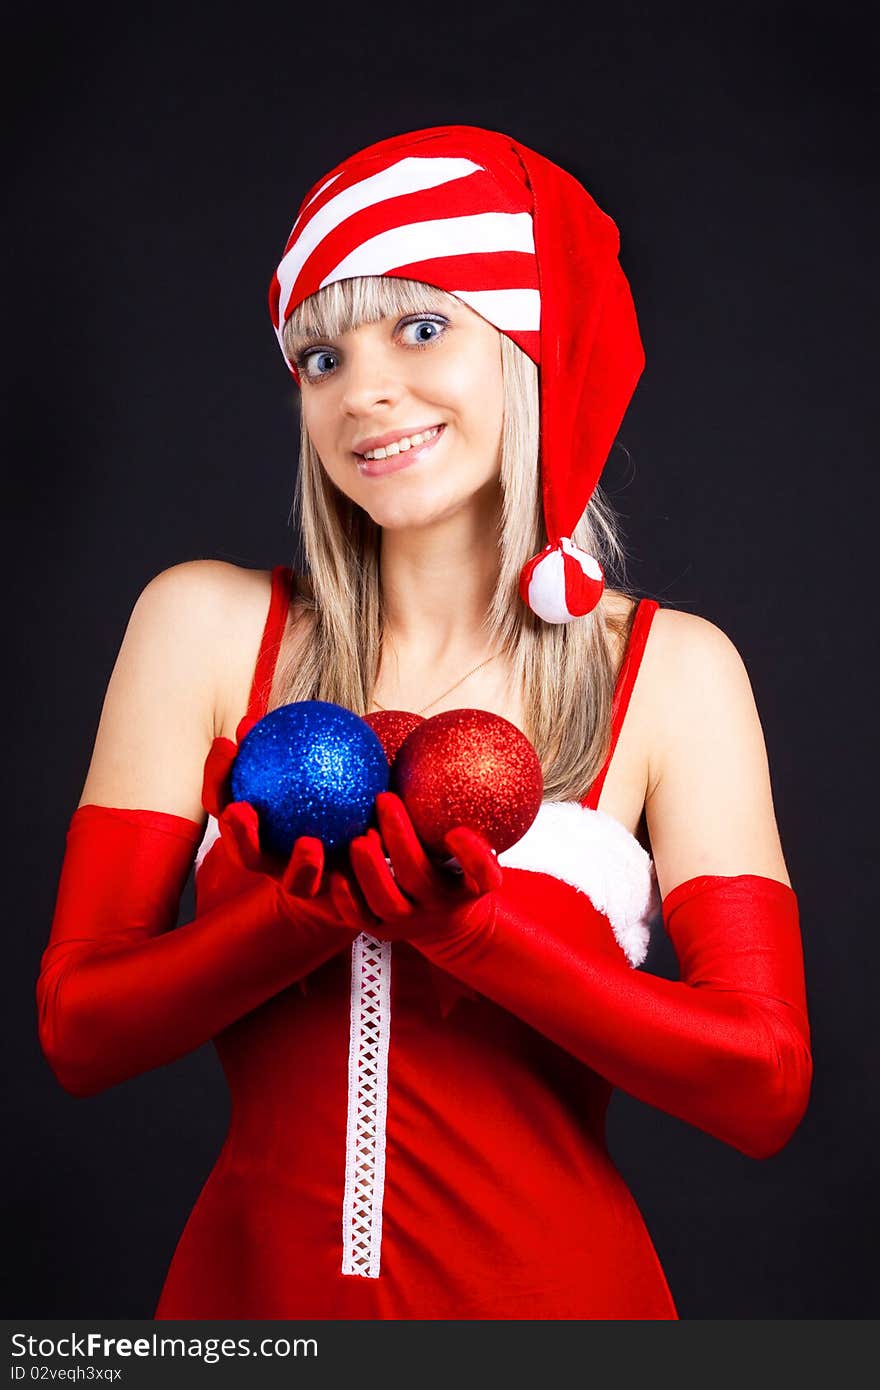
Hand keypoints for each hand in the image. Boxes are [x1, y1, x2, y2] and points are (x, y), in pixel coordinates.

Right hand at [200, 728, 371, 932]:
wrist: (365, 846)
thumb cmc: (329, 790)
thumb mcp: (310, 765)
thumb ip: (287, 746)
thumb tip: (255, 715)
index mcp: (257, 830)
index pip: (226, 805)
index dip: (217, 779)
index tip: (226, 744)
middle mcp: (276, 861)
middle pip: (247, 856)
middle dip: (238, 837)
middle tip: (241, 809)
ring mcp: (307, 884)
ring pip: (297, 882)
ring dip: (300, 866)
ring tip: (309, 844)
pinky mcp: (341, 900)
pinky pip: (349, 890)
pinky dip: (357, 870)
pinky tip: (371, 839)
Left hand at [347, 791, 502, 942]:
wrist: (448, 927)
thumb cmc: (459, 873)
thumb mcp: (477, 852)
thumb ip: (471, 819)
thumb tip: (465, 761)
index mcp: (467, 888)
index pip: (481, 876)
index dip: (474, 856)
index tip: (457, 830)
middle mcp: (438, 907)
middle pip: (419, 877)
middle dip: (401, 839)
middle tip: (385, 798)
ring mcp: (408, 922)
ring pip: (387, 902)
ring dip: (370, 869)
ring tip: (358, 838)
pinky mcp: (380, 932)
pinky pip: (360, 917)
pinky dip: (347, 897)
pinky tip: (335, 871)